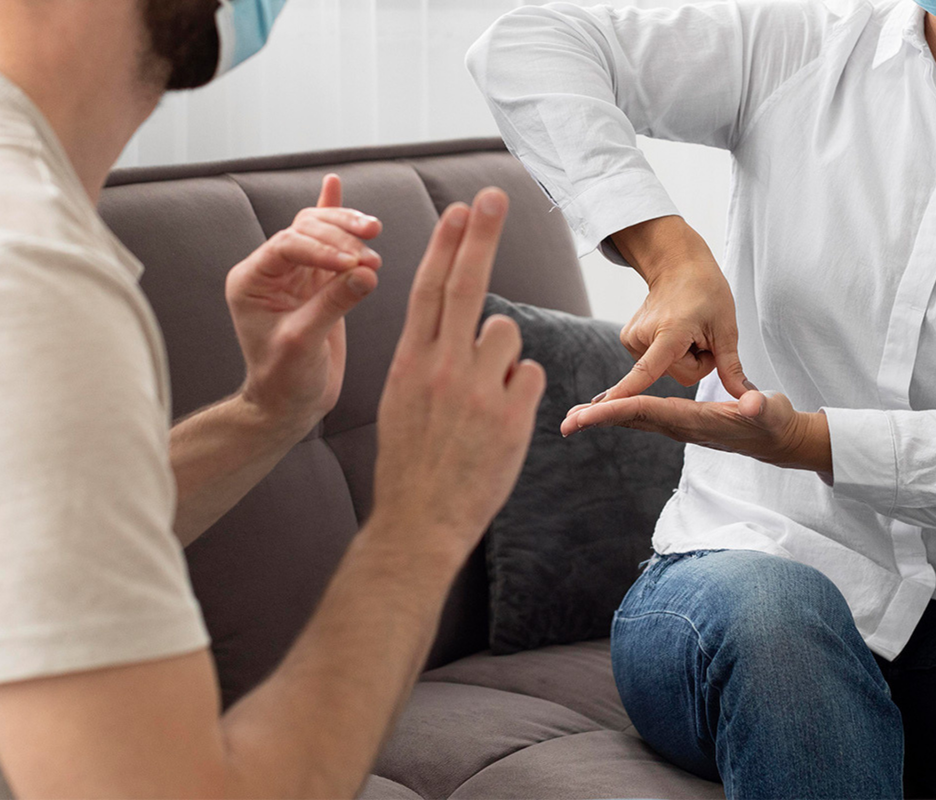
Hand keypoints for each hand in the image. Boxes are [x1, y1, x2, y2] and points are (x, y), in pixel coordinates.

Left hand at [226, 174, 382, 434]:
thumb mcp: (304, 343)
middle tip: (370, 255)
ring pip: (321, 232)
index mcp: (252, 280)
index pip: (288, 246)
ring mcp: (295, 274)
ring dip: (348, 230)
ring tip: (374, 236)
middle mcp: (270, 271)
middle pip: (305, 230)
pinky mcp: (318, 281)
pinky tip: (333, 185)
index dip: (323, 249)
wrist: (290, 403)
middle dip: (340, 236)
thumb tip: (366, 273)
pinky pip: (325, 242)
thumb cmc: (285, 379)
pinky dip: (332, 214)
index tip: (353, 263)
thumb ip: (333, 304)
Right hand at [372, 188, 545, 558]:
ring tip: (483, 400)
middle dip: (481, 234)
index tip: (460, 210)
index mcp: (408, 361)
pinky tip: (500, 423)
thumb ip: (429, 359)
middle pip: (467, 284)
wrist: (419, 521)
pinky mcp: (511, 414)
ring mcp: (477, 389)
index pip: (428, 288)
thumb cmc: (411, 463)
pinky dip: (520, 390)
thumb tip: (468, 327)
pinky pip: (531, 374)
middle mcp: (440, 366)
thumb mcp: (402, 402)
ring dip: (503, 355)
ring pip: (507, 334)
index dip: (446, 244)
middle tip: (495, 195)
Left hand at [561, 388, 832, 475]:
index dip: (616, 411)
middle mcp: (680, 426)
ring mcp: (679, 427)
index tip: (586, 415)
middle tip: (565, 423)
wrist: (777, 439)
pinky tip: (604, 411)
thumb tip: (750, 405)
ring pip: (633, 421)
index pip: (647, 412)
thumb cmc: (773, 421)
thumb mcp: (770, 411)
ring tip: (574, 416)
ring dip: (604, 419)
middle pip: (631, 420)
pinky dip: (620, 414)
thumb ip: (760, 407)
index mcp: (693, 420)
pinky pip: (643, 418)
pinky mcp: (681, 422)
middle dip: (598, 420)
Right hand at [600, 215, 749, 402]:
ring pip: (667, 370)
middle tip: (701, 334)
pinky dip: (669, 352)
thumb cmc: (706, 292)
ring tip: (686, 329)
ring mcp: (632, 339)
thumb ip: (730, 367)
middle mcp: (643, 337)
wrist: (678, 266)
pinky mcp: (628, 340)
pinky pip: (656, 362)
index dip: (627, 392)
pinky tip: (672, 331)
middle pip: (680, 375)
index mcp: (669, 333)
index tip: (599, 409)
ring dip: (682, 356)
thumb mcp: (726, 327)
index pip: (647, 371)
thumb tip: (746, 401)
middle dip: (696, 362)